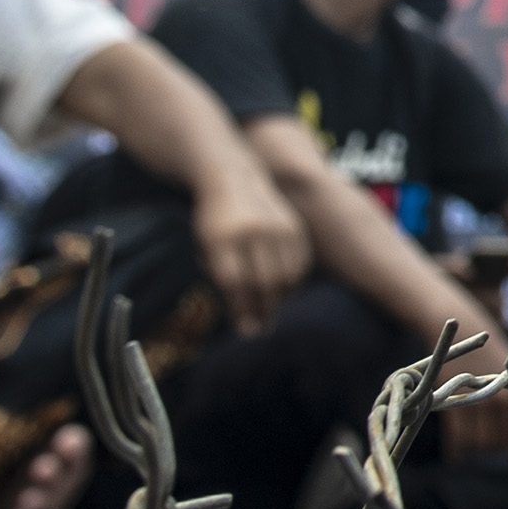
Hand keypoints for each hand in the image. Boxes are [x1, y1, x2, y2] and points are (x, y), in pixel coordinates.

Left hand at [192, 169, 311, 333]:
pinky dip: (295, 282)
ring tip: (273, 312)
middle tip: (261, 329)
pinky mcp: (294, 225)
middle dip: (263, 311)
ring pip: (285, 276)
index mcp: (222, 238)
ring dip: (280, 300)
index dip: (240, 310)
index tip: (244, 331)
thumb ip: (221, 277)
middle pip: (263, 282)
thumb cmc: (214, 221)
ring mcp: (276, 226)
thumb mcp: (206, 247)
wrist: (233, 178)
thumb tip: (243, 316)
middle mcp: (251, 231)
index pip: (234, 283)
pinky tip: (286, 292)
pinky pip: (300, 262)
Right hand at [434, 327, 507, 460]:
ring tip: (474, 440)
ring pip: (482, 444)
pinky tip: (457, 453)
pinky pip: (458, 441)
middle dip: (499, 449)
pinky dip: (457, 451)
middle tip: (491, 445)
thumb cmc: (492, 354)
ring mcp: (480, 402)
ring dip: (478, 449)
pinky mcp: (455, 403)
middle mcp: (505, 400)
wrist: (463, 329)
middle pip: (505, 443)